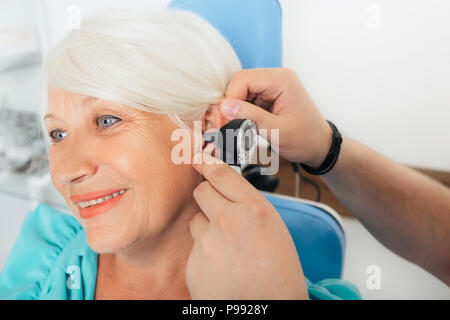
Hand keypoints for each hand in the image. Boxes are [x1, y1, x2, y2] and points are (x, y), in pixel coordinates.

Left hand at [185, 151, 307, 299]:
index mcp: (255, 209)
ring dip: (207, 228)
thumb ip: (249, 207)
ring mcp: (208, 241)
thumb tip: (227, 193)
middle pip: (202, 191)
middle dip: (207, 197)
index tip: (197, 156)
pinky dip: (204, 253)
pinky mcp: (194, 262)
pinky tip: (221, 267)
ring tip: (227, 249)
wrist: (268, 309)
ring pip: (197, 220)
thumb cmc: (280, 274)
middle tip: (218, 211)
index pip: (222, 174)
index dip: (207, 162)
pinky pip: (194, 247)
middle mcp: (229, 220)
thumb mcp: (274, 229)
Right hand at [219, 67, 331, 167]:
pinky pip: (244, 101)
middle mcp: (274, 79)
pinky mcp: (266, 99)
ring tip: (228, 129)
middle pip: (238, 84)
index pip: (243, 80)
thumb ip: (251, 117)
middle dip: (228, 105)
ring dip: (232, 111)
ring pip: (238, 93)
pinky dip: (238, 114)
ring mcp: (270, 88)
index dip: (229, 99)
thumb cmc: (306, 139)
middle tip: (221, 126)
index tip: (223, 121)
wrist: (319, 147)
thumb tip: (224, 106)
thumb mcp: (278, 131)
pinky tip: (236, 127)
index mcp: (281, 80)